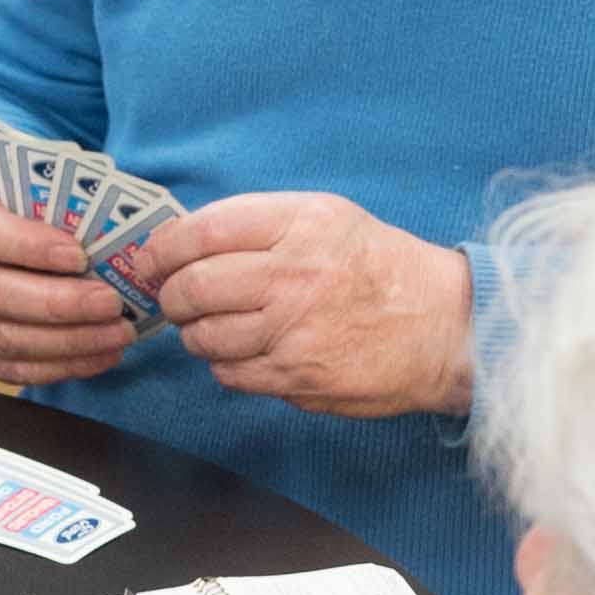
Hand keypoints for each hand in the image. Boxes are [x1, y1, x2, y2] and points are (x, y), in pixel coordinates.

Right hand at [0, 172, 142, 391]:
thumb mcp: (12, 189)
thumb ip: (48, 205)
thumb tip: (111, 227)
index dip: (30, 247)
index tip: (79, 254)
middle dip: (60, 304)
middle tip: (110, 303)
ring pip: (6, 339)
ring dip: (69, 342)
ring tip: (117, 334)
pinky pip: (13, 369)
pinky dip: (61, 367)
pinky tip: (100, 356)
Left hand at [146, 189, 476, 416]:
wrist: (445, 325)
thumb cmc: (381, 269)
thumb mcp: (329, 219)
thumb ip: (260, 226)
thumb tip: (182, 243)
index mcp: (302, 223)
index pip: (204, 230)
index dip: (162, 248)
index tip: (149, 259)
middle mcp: (295, 273)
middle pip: (193, 286)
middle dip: (170, 296)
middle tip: (174, 299)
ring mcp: (295, 328)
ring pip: (204, 336)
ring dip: (195, 334)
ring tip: (212, 327)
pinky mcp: (298, 374)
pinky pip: (230, 373)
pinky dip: (224, 366)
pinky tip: (245, 354)